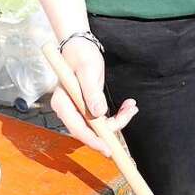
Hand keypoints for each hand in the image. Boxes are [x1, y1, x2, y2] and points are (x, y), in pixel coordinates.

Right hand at [50, 37, 136, 156]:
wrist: (80, 46)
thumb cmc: (81, 55)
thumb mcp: (88, 70)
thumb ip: (92, 92)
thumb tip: (99, 114)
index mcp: (62, 103)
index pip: (77, 128)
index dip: (93, 140)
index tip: (108, 148)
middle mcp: (68, 109)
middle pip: (89, 130)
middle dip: (112, 128)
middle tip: (130, 113)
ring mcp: (77, 110)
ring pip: (98, 125)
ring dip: (118, 120)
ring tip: (132, 106)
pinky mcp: (87, 107)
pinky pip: (102, 118)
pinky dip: (117, 115)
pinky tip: (128, 106)